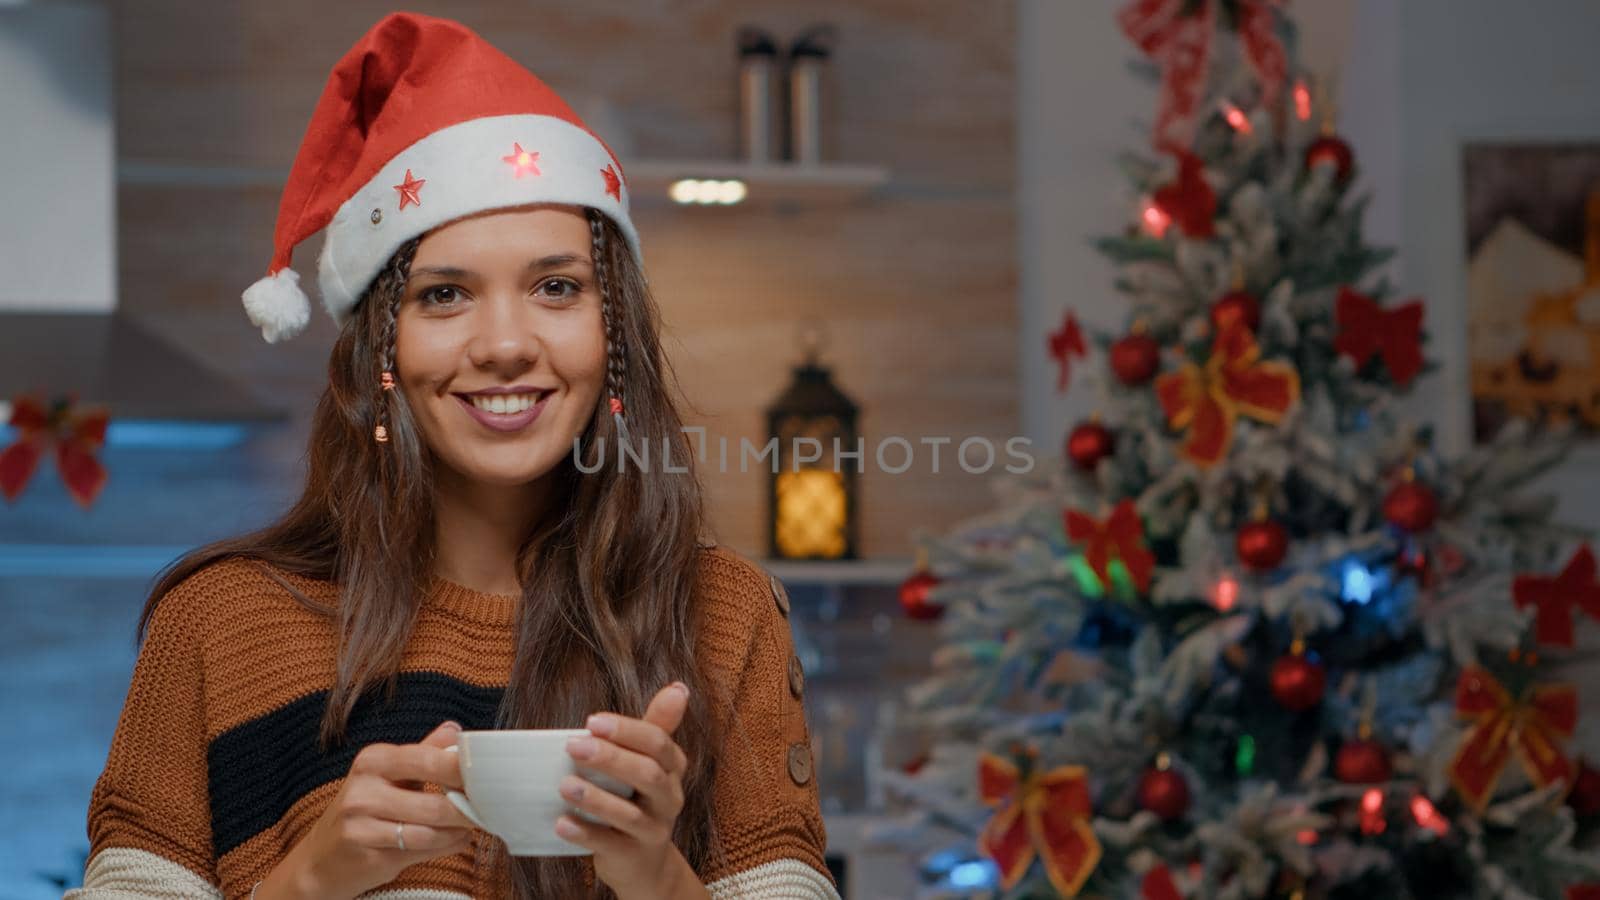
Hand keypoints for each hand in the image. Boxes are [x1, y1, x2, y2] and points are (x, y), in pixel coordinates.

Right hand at [256, 720, 476, 898]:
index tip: (489, 777)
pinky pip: (422, 851)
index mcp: (373, 760)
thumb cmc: (363, 811)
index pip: (429, 760)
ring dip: (460, 831)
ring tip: (471, 826)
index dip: (465, 771)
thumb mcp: (388, 774)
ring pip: (432, 831)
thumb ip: (424, 752)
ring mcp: (362, 825)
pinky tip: (455, 840)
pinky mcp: (368, 855)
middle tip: (488, 808)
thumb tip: (456, 730)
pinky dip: (447, 846)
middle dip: (468, 808)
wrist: (320, 859)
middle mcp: (363, 790)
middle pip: (435, 803)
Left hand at [556, 682, 707, 899]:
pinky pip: (611, 845)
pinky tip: (562, 823)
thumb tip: (679, 687)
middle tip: (573, 746)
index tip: (591, 721)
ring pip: (630, 813)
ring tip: (565, 786)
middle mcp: (670, 797)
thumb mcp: (650, 762)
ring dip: (596, 799)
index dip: (626, 731)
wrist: (644, 861)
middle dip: (611, 759)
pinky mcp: (634, 856)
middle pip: (647, 775)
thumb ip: (657, 726)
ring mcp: (654, 830)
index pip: (657, 743)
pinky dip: (585, 833)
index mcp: (673, 767)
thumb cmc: (640, 799)